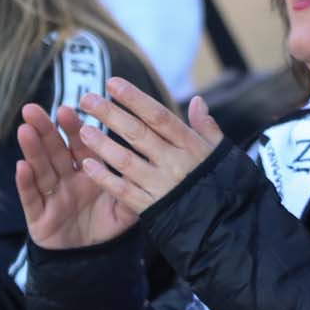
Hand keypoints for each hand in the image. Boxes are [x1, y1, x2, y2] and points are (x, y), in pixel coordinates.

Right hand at [13, 103, 139, 249]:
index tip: (67, 109)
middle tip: (32, 109)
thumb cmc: (104, 227)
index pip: (80, 146)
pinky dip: (26, 182)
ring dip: (32, 149)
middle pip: (54, 151)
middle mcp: (67, 179)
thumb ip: (133, 191)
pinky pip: (31, 197)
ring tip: (25, 129)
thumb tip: (149, 173)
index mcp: (89, 172)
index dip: (73, 129)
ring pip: (40, 168)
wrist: (89, 259)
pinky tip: (22, 166)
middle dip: (44, 130)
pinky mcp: (38, 215)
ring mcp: (51, 195)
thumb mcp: (123, 211)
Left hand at [67, 78, 222, 217]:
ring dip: (103, 145)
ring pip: (127, 161)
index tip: (113, 83)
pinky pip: (124, 191)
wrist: (226, 226)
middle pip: (138, 134)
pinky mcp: (152, 208)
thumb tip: (197, 100)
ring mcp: (161, 186)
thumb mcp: (221, 153)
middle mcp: (175, 163)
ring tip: (82, 130)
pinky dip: (105, 179)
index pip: (159, 116)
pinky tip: (87, 165)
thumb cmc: (223, 186)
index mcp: (191, 146)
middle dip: (111, 114)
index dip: (135, 99)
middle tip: (86, 99)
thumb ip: (207, 127)